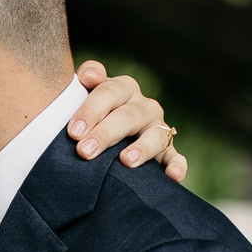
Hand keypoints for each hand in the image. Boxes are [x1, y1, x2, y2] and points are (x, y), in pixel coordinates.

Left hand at [73, 60, 187, 183]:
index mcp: (123, 88)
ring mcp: (157, 129)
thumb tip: (89, 75)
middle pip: (127, 116)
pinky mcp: (167, 151)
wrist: (104, 132)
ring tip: (126, 161)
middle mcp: (143, 106)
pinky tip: (173, 175)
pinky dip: (177, 166)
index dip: (91, 111)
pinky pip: (175, 157)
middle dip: (106, 134)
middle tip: (85, 152)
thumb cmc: (90, 113)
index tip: (74, 132)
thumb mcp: (84, 92)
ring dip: (142, 149)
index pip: (108, 93)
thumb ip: (87, 79)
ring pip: (154, 137)